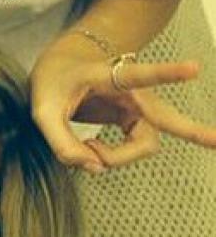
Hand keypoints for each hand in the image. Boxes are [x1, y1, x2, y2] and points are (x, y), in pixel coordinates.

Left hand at [30, 33, 215, 171]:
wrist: (59, 69)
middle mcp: (132, 93)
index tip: (194, 68)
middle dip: (195, 131)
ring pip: (145, 145)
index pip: (140, 74)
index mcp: (109, 76)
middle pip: (165, 119)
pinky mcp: (135, 122)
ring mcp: (138, 109)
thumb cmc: (53, 82)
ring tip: (88, 147)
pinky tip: (94, 151)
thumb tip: (94, 169)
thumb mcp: (42, 110)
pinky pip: (134, 150)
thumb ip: (61, 141)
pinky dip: (114, 157)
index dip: (167, 73)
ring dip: (116, 156)